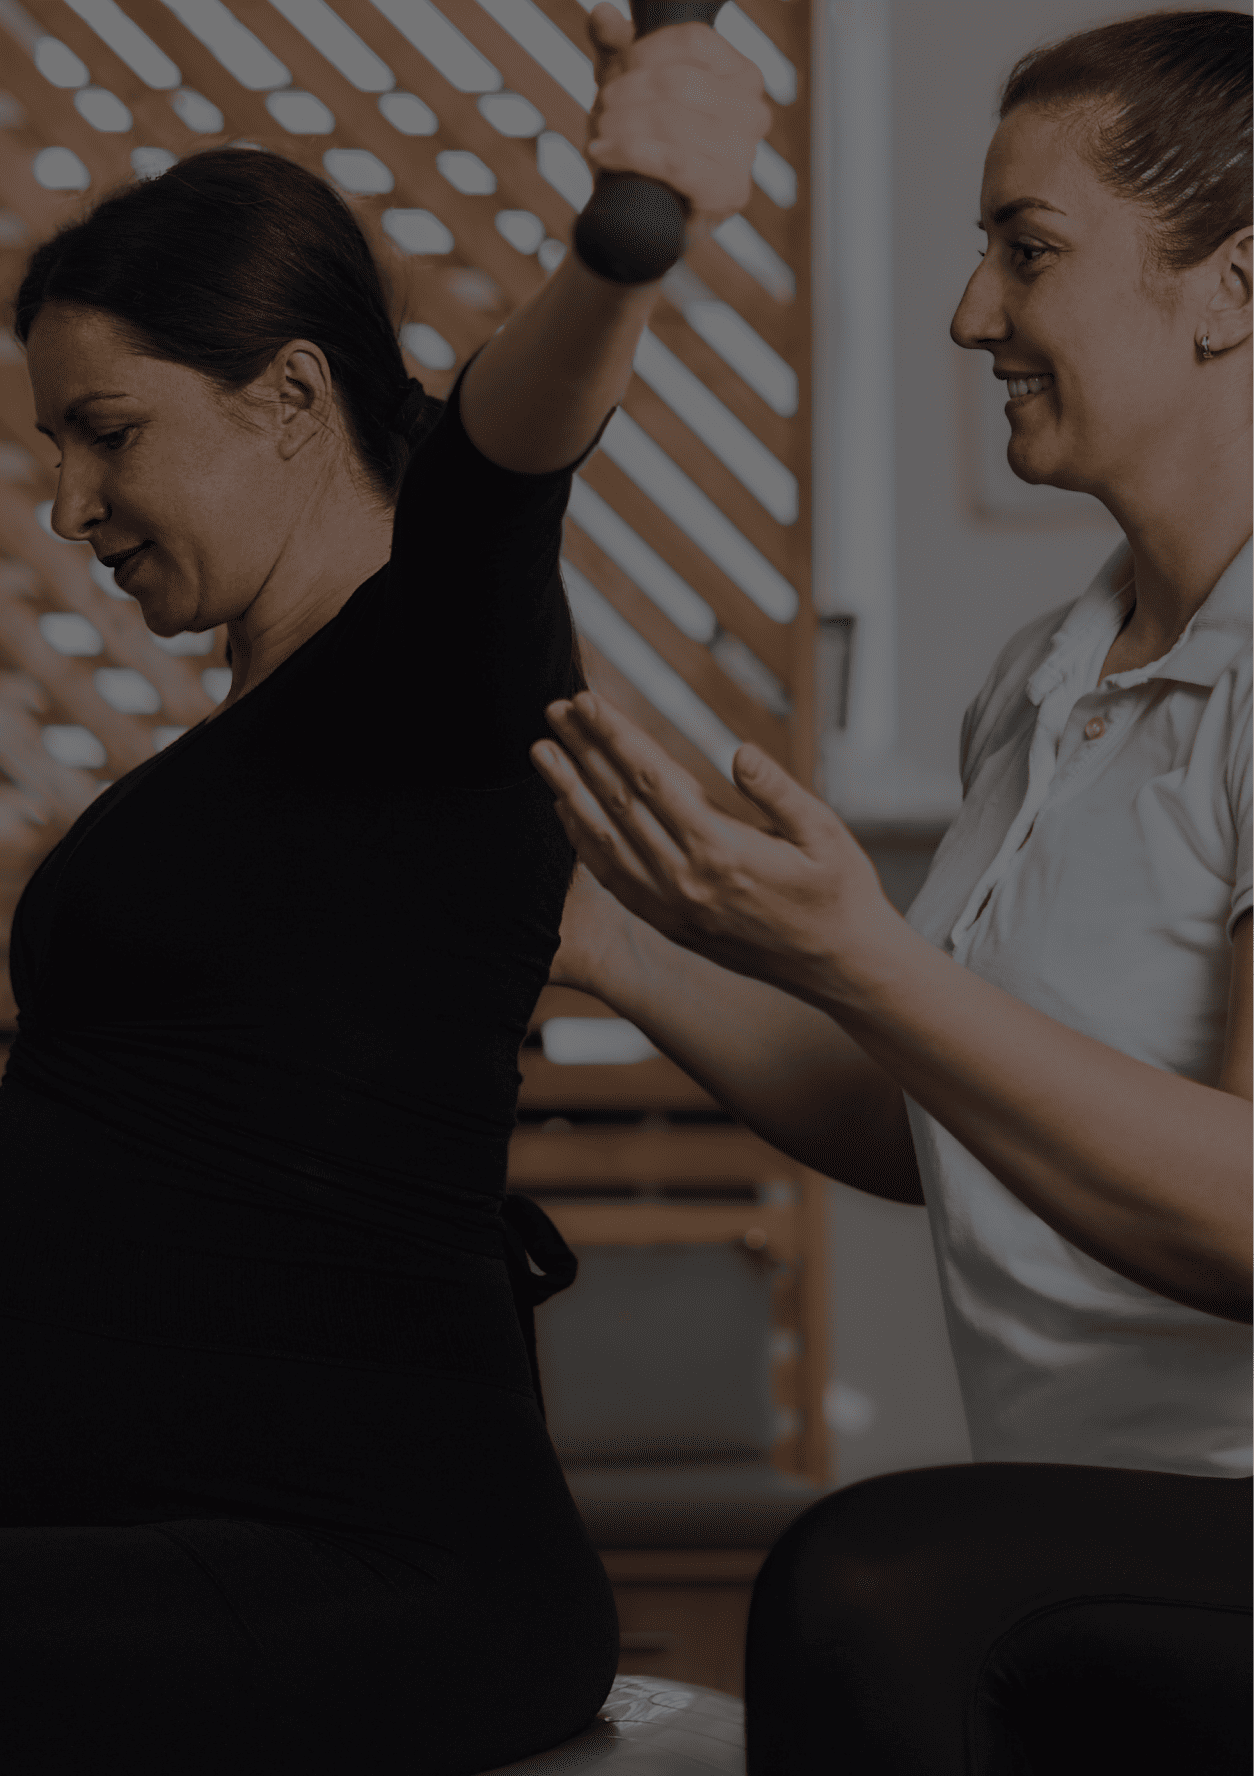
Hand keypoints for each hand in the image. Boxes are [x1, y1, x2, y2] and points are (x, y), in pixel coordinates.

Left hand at [531, 692, 901, 1011]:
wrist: (840, 967)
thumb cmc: (839, 891)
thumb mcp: (824, 832)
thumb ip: (778, 791)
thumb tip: (740, 752)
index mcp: (723, 851)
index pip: (653, 780)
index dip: (616, 737)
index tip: (588, 702)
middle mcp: (686, 881)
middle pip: (618, 804)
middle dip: (583, 752)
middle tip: (555, 710)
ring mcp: (672, 908)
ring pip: (604, 841)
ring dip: (569, 793)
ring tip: (543, 754)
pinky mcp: (669, 925)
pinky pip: (613, 879)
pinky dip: (583, 842)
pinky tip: (566, 811)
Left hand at [583, 2, 773, 249]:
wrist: (643, 225)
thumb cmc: (642, 148)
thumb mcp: (628, 91)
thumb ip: (618, 50)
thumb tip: (601, 15)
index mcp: (742, 75)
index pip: (691, 41)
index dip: (642, 51)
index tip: (613, 71)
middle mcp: (753, 112)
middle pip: (677, 81)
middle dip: (626, 91)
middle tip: (600, 109)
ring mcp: (745, 155)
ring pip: (672, 120)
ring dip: (622, 124)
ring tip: (599, 134)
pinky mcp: (729, 192)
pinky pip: (675, 160)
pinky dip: (632, 154)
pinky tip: (604, 153)